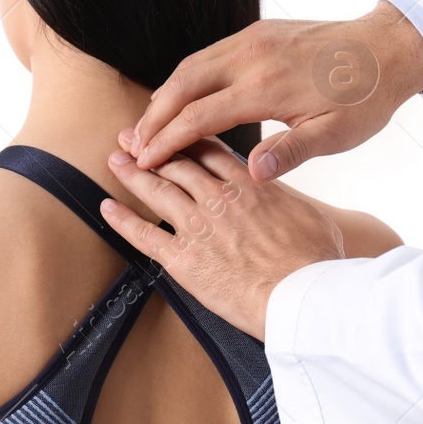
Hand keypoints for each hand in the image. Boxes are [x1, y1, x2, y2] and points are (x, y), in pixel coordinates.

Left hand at [100, 137, 345, 339]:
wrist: (301, 294)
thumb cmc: (315, 261)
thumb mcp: (311, 215)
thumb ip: (286, 198)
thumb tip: (283, 195)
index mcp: (250, 184)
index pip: (210, 151)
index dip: (187, 138)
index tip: (172, 130)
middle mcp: (218, 198)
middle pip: (177, 164)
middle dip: (152, 147)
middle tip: (132, 137)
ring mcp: (197, 226)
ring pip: (156, 190)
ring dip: (132, 173)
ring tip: (116, 160)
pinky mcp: (182, 258)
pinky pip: (143, 235)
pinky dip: (122, 219)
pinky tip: (107, 208)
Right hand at [128, 0, 422, 179]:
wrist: (389, 47)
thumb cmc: (365, 96)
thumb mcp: (335, 135)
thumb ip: (291, 152)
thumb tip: (251, 174)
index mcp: (266, 88)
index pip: (198, 117)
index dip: (166, 141)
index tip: (144, 161)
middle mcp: (251, 57)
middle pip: (181, 86)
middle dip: (152, 117)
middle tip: (132, 145)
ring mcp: (253, 40)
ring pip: (191, 66)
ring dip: (165, 95)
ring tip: (148, 124)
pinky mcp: (259, 31)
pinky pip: (210, 54)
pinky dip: (186, 77)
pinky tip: (182, 96)